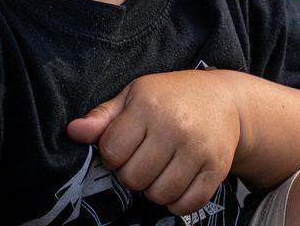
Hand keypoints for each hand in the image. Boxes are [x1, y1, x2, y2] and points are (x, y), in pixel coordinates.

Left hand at [67, 70, 240, 214]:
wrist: (226, 99)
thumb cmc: (173, 97)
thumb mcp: (136, 95)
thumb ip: (103, 116)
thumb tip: (73, 132)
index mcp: (149, 104)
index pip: (112, 152)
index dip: (114, 154)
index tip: (129, 144)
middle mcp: (174, 126)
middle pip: (133, 178)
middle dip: (134, 174)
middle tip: (147, 158)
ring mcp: (198, 148)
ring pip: (159, 194)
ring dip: (156, 189)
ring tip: (163, 169)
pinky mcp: (217, 166)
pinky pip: (187, 204)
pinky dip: (179, 202)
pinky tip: (179, 182)